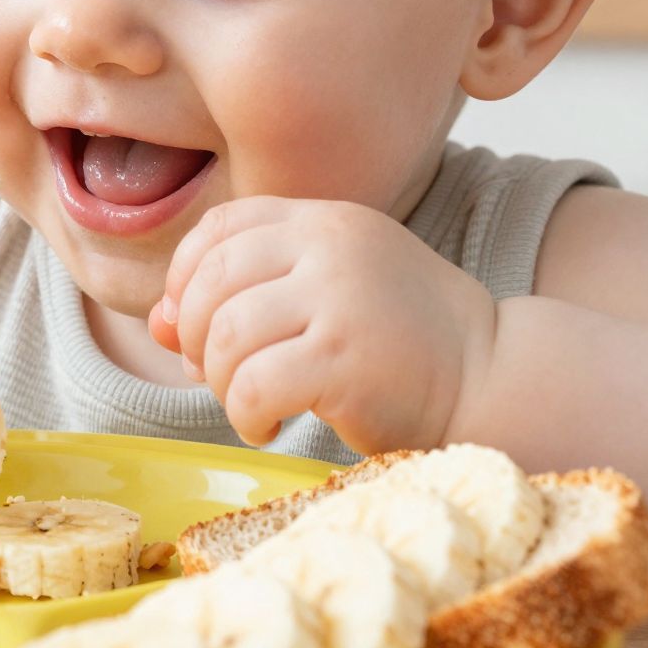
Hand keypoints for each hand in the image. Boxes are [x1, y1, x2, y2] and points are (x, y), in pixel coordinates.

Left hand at [149, 197, 496, 453]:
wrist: (490, 377)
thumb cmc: (401, 342)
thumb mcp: (326, 295)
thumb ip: (249, 296)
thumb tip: (157, 323)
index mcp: (325, 220)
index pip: (221, 226)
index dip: (185, 276)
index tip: (188, 324)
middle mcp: (331, 246)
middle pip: (213, 280)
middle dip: (193, 335)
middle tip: (213, 374)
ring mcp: (340, 298)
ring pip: (226, 335)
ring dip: (218, 382)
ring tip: (248, 404)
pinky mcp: (345, 358)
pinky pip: (252, 385)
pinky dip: (244, 415)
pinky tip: (267, 426)